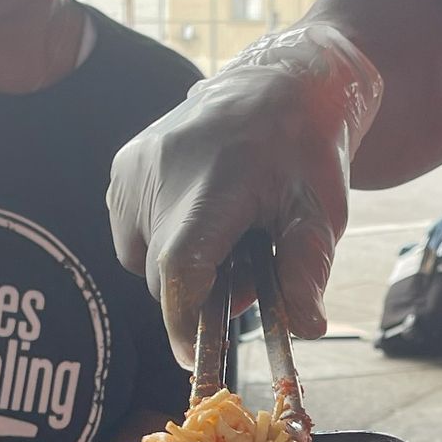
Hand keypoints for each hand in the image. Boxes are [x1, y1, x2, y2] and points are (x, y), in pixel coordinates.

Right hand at [108, 22, 383, 361]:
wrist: (277, 81)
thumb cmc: (305, 147)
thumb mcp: (320, 209)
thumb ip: (308, 269)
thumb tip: (307, 328)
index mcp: (210, 182)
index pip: (180, 269)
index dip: (183, 323)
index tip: (195, 360)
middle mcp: (158, 174)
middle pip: (165, 275)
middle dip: (203, 292)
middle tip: (249, 271)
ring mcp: (132, 170)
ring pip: (145, 260)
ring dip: (183, 267)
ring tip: (229, 233)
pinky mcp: (121, 168)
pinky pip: (134, 233)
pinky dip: (165, 240)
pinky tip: (202, 213)